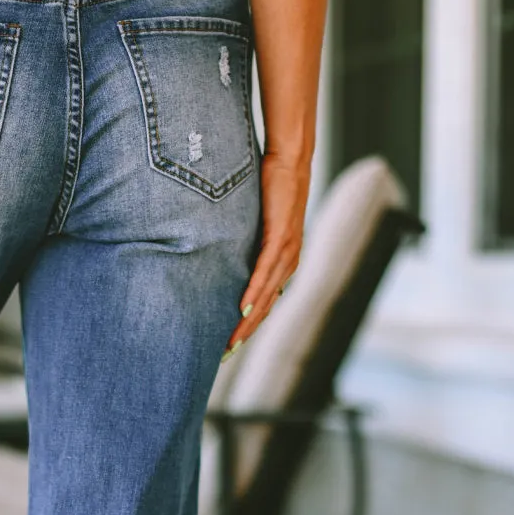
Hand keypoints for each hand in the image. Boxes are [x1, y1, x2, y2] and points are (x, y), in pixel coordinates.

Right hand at [224, 151, 310, 353]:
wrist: (289, 161)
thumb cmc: (271, 188)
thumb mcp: (255, 222)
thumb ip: (246, 242)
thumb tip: (224, 253)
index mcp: (284, 261)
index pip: (266, 301)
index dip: (250, 325)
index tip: (231, 344)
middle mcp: (288, 261)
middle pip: (266, 306)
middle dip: (246, 331)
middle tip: (226, 353)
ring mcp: (286, 250)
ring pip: (266, 294)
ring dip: (249, 320)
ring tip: (232, 340)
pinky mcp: (280, 236)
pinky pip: (265, 271)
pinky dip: (254, 292)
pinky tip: (243, 308)